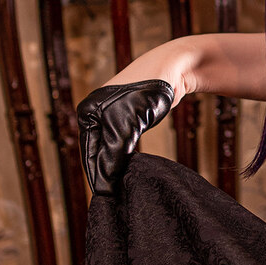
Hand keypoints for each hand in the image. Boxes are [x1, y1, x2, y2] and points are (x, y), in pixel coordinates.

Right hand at [77, 80, 174, 195]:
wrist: (177, 67)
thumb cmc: (150, 90)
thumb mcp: (129, 124)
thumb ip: (114, 151)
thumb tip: (105, 180)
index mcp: (88, 111)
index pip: (88, 151)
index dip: (96, 174)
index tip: (104, 197)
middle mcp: (95, 112)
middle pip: (97, 150)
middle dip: (104, 172)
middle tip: (112, 197)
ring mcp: (111, 113)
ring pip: (110, 147)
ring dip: (114, 166)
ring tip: (119, 188)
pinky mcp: (128, 116)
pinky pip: (122, 142)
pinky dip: (124, 156)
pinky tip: (129, 170)